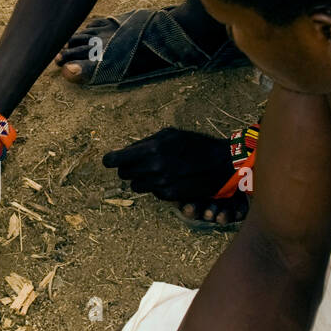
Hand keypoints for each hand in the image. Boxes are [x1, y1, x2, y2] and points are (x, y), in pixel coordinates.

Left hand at [102, 128, 232, 203]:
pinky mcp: (170, 195)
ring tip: (156, 171)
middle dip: (128, 169)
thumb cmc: (195, 144)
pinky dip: (157, 187)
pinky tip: (170, 179)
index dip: (110, 161)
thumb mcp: (170, 134)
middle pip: (124, 174)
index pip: (117, 160)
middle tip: (138, 164)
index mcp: (153, 148)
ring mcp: (162, 183)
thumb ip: (146, 142)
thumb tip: (126, 151)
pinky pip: (153, 193)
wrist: (222, 162)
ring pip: (136, 186)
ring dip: (142, 179)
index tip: (108, 161)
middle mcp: (154, 167)